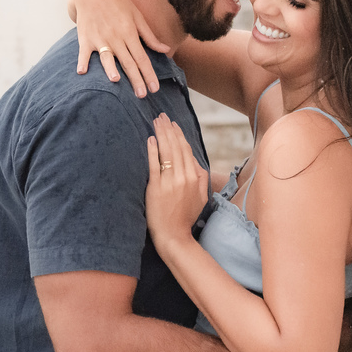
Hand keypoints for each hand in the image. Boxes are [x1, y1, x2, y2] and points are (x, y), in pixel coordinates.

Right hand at [68, 0, 169, 97]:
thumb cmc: (117, 2)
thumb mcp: (136, 15)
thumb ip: (149, 35)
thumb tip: (165, 49)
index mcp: (129, 33)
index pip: (142, 58)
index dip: (149, 74)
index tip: (154, 88)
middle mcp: (115, 37)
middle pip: (127, 62)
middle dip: (136, 79)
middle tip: (142, 95)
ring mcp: (99, 38)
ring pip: (107, 57)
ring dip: (110, 69)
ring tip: (116, 80)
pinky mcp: (85, 38)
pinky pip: (84, 52)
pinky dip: (83, 61)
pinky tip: (82, 72)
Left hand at [146, 115, 208, 247]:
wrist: (174, 235)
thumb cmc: (186, 216)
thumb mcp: (201, 197)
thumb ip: (201, 178)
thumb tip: (195, 161)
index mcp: (195, 177)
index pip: (186, 150)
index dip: (179, 135)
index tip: (172, 124)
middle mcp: (183, 177)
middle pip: (176, 147)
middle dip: (168, 129)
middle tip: (161, 116)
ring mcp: (170, 181)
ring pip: (166, 152)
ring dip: (161, 134)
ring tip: (156, 122)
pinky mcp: (156, 187)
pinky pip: (154, 164)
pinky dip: (153, 150)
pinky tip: (150, 139)